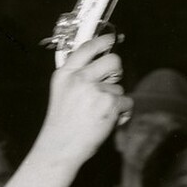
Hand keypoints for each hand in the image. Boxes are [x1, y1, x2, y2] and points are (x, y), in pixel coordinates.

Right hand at [39, 34, 130, 168]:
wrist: (60, 147)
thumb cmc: (62, 123)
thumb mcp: (61, 92)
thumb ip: (76, 76)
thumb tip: (100, 63)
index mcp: (64, 74)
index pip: (86, 48)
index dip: (102, 41)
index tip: (110, 38)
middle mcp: (79, 79)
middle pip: (112, 61)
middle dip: (117, 70)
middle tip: (112, 80)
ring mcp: (95, 90)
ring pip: (119, 87)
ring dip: (114, 99)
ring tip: (97, 113)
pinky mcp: (109, 104)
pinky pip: (126, 102)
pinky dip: (121, 112)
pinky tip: (106, 120)